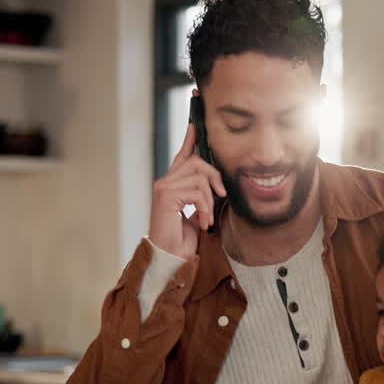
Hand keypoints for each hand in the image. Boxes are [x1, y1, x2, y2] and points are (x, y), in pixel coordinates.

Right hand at [149, 121, 225, 258]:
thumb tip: (218, 184)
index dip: (190, 139)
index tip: (196, 125)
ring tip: (206, 219)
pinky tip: (201, 223)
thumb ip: (203, 195)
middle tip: (221, 196)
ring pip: (200, 177)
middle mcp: (165, 182)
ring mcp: (163, 187)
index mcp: (173, 184)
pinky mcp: (165, 195)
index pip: (183, 156)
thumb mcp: (198, 212)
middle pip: (197, 162)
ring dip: (210, 200)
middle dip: (215, 178)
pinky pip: (197, 192)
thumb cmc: (183, 239)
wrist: (172, 258)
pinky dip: (205, 209)